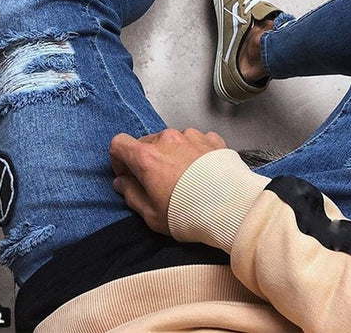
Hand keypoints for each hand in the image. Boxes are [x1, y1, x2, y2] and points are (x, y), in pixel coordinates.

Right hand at [110, 128, 226, 234]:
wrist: (231, 207)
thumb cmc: (189, 213)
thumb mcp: (151, 214)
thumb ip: (131, 194)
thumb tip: (122, 183)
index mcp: (147, 157)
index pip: (119, 144)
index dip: (119, 160)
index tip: (127, 174)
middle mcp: (168, 140)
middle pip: (147, 142)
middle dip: (147, 160)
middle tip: (158, 182)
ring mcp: (191, 136)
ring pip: (172, 141)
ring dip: (172, 154)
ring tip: (186, 179)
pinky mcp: (211, 138)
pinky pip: (195, 141)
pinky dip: (194, 153)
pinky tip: (202, 172)